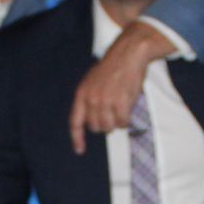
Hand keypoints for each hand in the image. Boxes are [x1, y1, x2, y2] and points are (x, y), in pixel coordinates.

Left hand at [68, 21, 171, 154]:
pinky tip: (128, 107)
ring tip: (121, 107)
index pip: (75, 122)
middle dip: (104, 124)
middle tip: (112, 112)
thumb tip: (92, 120)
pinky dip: (126, 119)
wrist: (128, 53)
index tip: (80, 150)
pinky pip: (123, 122)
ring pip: (110, 127)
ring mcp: (106, 102)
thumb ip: (89, 99)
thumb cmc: (112, 67)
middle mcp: (91, 99)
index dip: (77, 138)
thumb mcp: (92, 81)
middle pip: (95, 127)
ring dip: (117, 122)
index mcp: (82, 94)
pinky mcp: (121, 103)